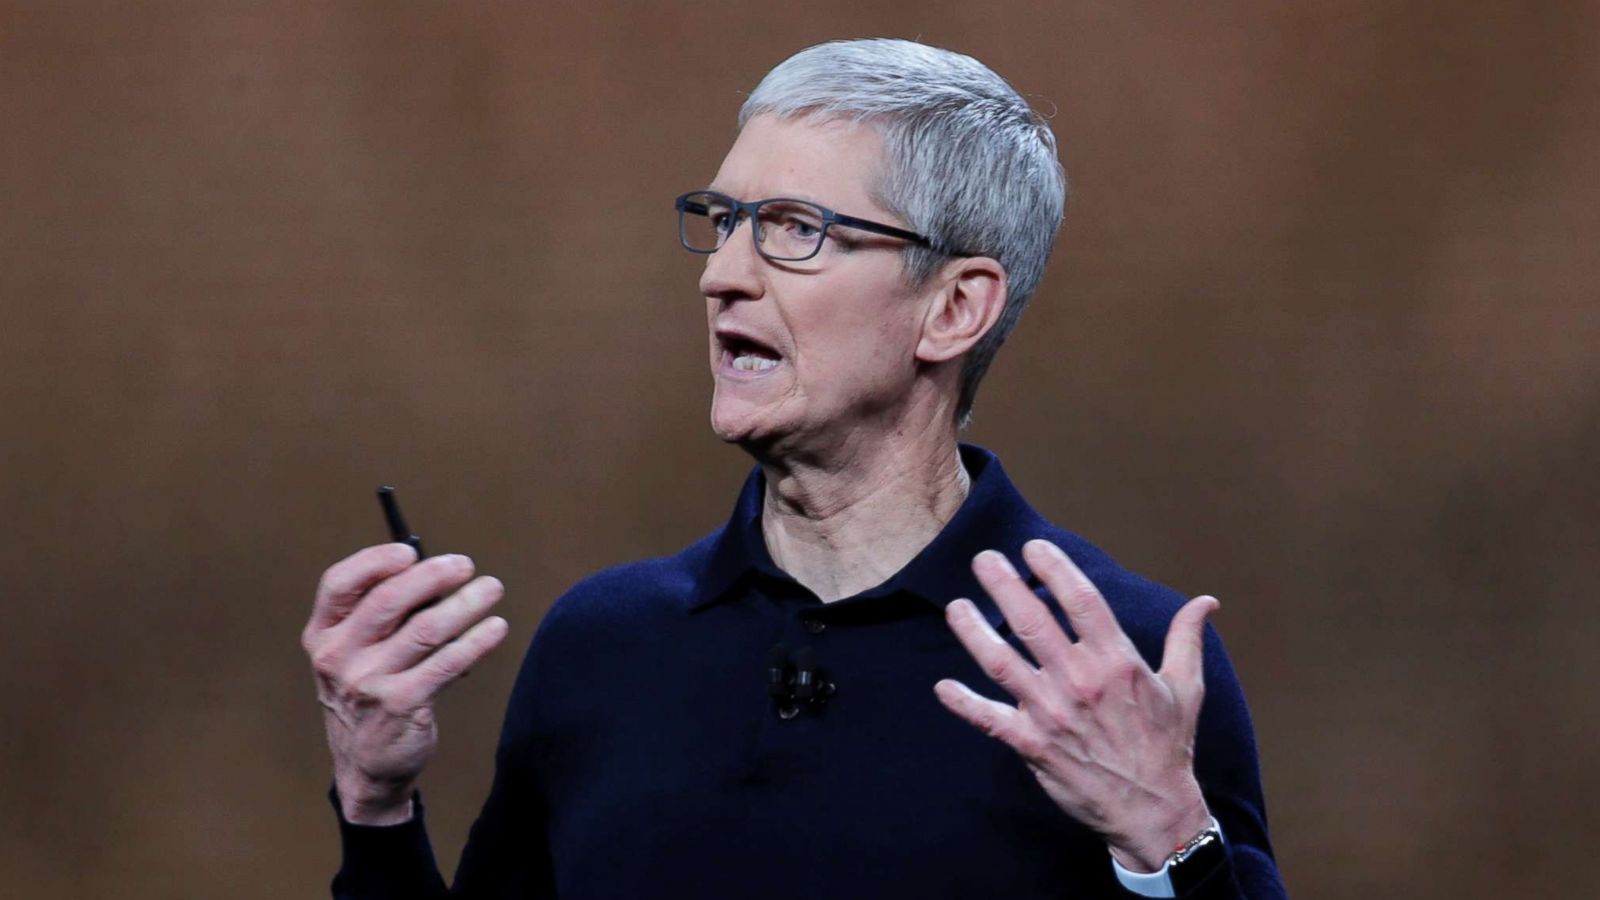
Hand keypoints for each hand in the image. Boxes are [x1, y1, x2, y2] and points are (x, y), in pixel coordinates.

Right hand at [301, 544, 509, 824]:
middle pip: (388, 600)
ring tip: (491, 589)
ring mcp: (368, 682)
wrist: (366, 765)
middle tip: (465, 565)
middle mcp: (338, 657)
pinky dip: (476, 641)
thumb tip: (437, 574)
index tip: (410, 551)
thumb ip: (382, 616)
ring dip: (465, 604)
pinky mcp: (402, 704)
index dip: (374, 561)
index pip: (339, 584)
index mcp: (322, 635)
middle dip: (432, 575)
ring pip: (425, 629)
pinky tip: (495, 628)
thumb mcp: (354, 654)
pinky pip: (447, 662)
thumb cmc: (368, 692)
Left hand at [934, 539, 1217, 871]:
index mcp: (1117, 661)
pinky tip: (942, 687)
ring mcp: (1052, 713)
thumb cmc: (1167, 746)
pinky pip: (990, 720)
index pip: (1080, 600)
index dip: (1054, 568)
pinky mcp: (1033, 744)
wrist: (1152, 810)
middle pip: (1032, 621)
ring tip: (955, 606)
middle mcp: (1080, 681)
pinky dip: (964, 703)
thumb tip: (1206, 602)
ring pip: (1001, 662)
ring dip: (973, 632)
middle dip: (1003, 585)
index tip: (1032, 547)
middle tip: (983, 559)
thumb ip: (1186, 639)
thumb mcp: (1184, 689)